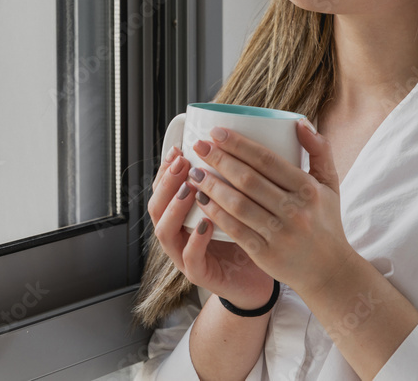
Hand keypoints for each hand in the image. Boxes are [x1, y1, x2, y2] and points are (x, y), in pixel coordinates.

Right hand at [148, 145, 275, 309]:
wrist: (260, 278)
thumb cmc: (250, 236)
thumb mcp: (238, 203)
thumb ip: (231, 178)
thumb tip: (238, 139)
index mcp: (184, 215)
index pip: (164, 189)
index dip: (166, 169)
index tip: (178, 148)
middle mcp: (179, 234)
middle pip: (157, 206)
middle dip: (166, 182)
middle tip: (182, 163)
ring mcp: (185, 255)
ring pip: (165, 231)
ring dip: (174, 207)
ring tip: (189, 188)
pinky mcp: (201, 275)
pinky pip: (190, 258)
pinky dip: (195, 240)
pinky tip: (205, 223)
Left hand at [185, 119, 356, 298]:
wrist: (329, 271)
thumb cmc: (325, 222)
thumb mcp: (330, 184)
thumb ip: (319, 150)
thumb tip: (298, 122)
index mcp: (308, 189)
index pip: (268, 160)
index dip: (239, 145)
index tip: (217, 132)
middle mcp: (295, 211)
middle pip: (248, 180)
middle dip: (219, 159)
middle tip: (199, 146)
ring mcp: (280, 234)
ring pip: (238, 204)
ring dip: (212, 186)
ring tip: (195, 172)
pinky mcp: (266, 254)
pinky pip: (235, 230)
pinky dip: (216, 214)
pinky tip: (201, 200)